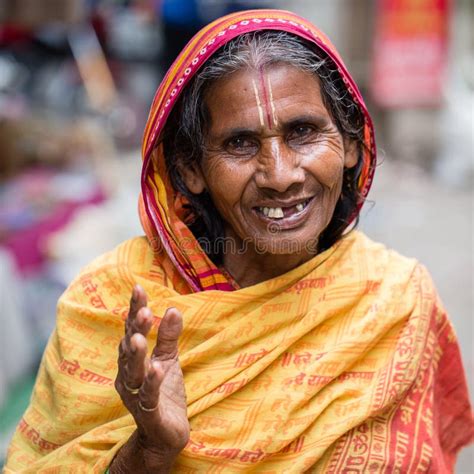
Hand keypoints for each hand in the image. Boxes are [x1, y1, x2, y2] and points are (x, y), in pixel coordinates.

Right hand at [115, 284, 189, 457]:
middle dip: (136, 329)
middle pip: (129, 348)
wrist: (166, 433)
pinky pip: (148, 396)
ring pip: (133, 372)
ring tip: (141, 338)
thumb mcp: (169, 359)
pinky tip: (156, 369)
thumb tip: (174, 308)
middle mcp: (127, 374)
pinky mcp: (148, 412)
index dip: (135, 310)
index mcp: (132, 359)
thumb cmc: (164, 392)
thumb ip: (169, 336)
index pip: (132, 330)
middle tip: (144, 311)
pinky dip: (151, 382)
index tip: (139, 288)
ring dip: (137, 355)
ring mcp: (135, 394)